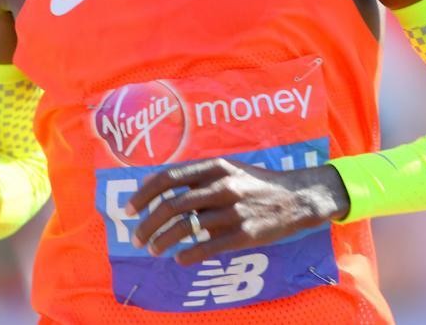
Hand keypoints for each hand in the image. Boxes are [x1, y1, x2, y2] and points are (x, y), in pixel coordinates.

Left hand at [126, 158, 348, 265]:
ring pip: (187, 228)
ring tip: (153, 249)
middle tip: (136, 237)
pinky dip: (189, 254)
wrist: (296, 198)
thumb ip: (197, 177)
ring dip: (163, 241)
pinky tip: (179, 259)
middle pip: (173, 205)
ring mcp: (235, 211)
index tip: (129, 209)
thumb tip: (156, 187)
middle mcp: (223, 186)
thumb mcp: (228, 169)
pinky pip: (209, 247)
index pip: (169, 178)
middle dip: (148, 224)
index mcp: (215, 166)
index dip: (144, 194)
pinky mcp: (246, 234)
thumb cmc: (256, 183)